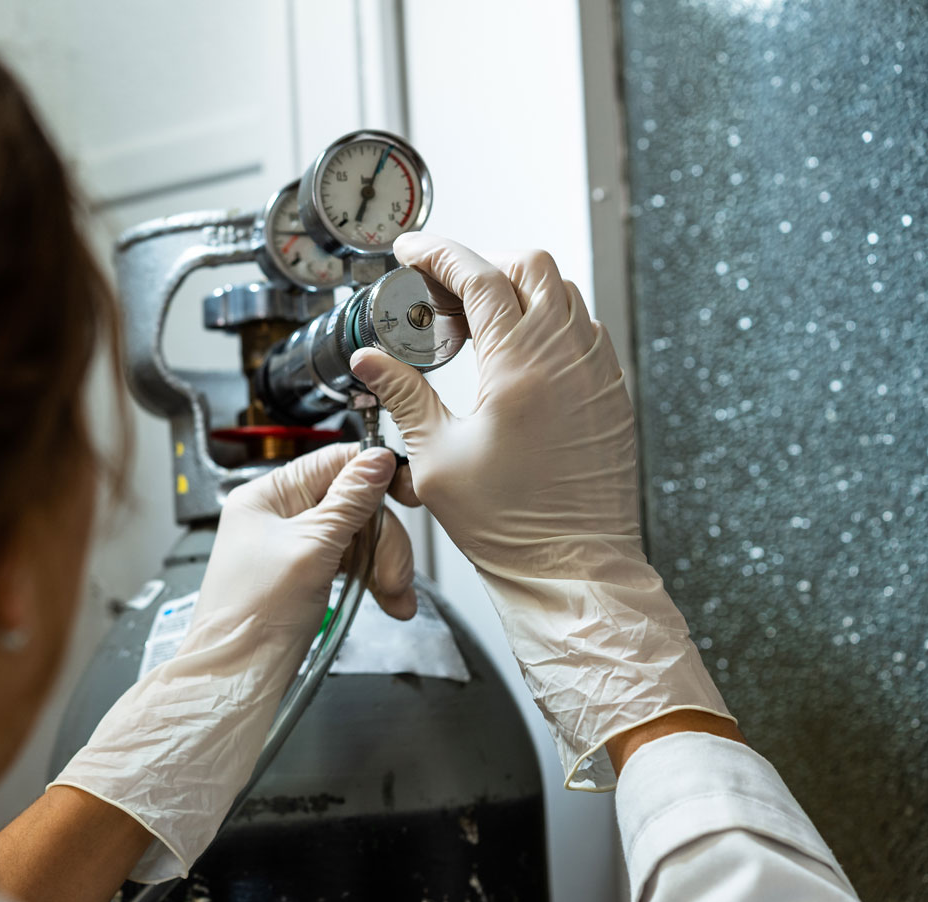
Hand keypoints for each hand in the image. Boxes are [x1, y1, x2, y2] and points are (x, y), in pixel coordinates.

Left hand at [191, 443, 415, 640]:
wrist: (237, 677)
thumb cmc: (253, 618)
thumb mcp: (311, 549)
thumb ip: (349, 502)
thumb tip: (377, 459)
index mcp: (268, 495)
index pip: (333, 463)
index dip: (376, 475)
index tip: (409, 493)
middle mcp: (279, 515)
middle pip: (353, 505)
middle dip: (383, 540)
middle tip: (395, 573)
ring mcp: (294, 546)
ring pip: (358, 538)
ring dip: (384, 566)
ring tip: (395, 596)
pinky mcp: (307, 575)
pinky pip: (351, 565)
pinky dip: (373, 582)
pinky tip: (389, 601)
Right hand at [351, 233, 731, 790]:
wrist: (574, 569)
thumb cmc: (509, 524)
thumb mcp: (436, 457)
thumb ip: (404, 395)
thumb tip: (371, 360)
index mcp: (521, 365)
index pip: (478, 276)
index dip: (438, 254)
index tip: (411, 251)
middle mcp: (569, 357)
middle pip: (529, 267)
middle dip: (480, 267)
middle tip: (438, 298)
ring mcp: (598, 372)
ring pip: (562, 293)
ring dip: (515, 294)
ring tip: (472, 331)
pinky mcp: (612, 394)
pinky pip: (583, 330)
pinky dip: (546, 324)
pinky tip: (513, 361)